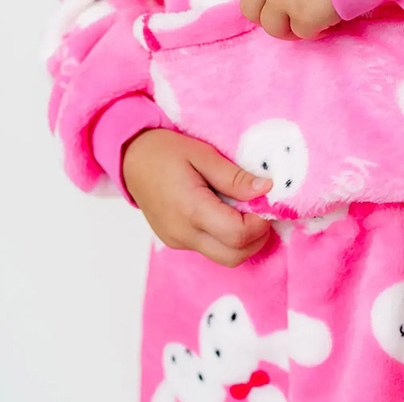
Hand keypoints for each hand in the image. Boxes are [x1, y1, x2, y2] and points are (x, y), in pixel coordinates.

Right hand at [123, 129, 272, 267]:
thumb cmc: (166, 151)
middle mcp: (183, 233)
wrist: (131, 158)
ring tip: (246, 210)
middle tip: (262, 210)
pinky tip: (228, 214)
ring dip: (244, 241)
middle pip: (234, 256)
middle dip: (257, 237)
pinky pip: (211, 249)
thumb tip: (266, 189)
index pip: (238, 234)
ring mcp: (177, 241)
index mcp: (190, 209)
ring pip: (224, 257)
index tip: (267, 201)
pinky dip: (227, 239)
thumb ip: (234, 177)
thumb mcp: (203, 154)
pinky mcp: (176, 242)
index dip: (261, 222)